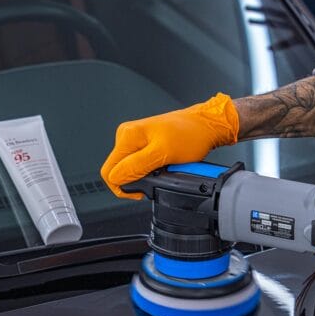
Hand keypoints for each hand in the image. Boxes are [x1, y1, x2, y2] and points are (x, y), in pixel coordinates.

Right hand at [101, 93, 238, 198]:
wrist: (205, 125)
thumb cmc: (190, 135)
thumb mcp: (163, 153)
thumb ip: (137, 166)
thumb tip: (117, 178)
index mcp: (127, 136)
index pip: (109, 172)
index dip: (123, 187)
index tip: (142, 190)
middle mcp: (126, 135)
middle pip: (117, 170)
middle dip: (133, 181)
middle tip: (155, 179)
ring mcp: (134, 139)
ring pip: (127, 168)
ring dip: (142, 176)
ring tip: (161, 170)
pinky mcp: (143, 143)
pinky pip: (137, 163)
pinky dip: (148, 170)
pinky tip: (161, 166)